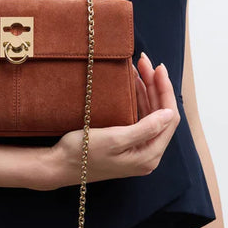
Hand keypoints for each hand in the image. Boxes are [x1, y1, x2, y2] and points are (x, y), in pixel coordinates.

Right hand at [37, 51, 180, 189]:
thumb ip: (145, 128)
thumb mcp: (114, 139)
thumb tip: (169, 113)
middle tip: (145, 62)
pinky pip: (139, 118)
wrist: (58, 165)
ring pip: (150, 114)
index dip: (165, 90)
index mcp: (149, 155)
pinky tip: (132, 86)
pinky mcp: (126, 145)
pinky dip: (138, 100)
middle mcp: (147, 154)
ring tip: (139, 69)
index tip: (158, 68)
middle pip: (161, 114)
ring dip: (147, 90)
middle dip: (156, 86)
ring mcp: (137, 150)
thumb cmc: (82, 153)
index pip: (169, 118)